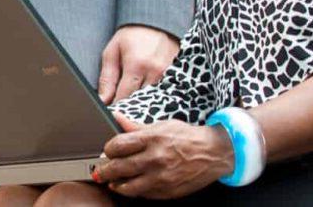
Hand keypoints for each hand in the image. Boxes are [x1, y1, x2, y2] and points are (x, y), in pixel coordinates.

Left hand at [92, 112, 233, 198]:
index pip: (118, 145)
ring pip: (128, 186)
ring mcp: (161, 177)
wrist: (213, 153)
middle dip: (104, 171)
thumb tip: (116, 117)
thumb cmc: (187, 138)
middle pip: (119, 167)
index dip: (108, 149)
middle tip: (99, 172)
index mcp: (152, 139)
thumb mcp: (162, 126)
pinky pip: (144, 194)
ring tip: (112, 182)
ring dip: (116, 185)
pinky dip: (135, 191)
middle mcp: (155, 158)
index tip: (106, 151)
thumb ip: (136, 126)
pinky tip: (131, 186)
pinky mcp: (167, 191)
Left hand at [98, 25, 178, 102]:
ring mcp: (168, 74)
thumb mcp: (112, 52)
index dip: (116, 107)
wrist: (154, 22)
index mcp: (136, 65)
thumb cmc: (130, 37)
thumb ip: (107, 78)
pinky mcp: (176, 75)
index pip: (124, 97)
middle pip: (140, 101)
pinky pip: (163, 93)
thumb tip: (103, 100)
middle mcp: (155, 71)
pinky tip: (146, 92)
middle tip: (122, 108)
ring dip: (143, 102)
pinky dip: (154, 96)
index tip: (111, 110)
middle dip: (130, 106)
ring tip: (133, 98)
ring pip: (153, 99)